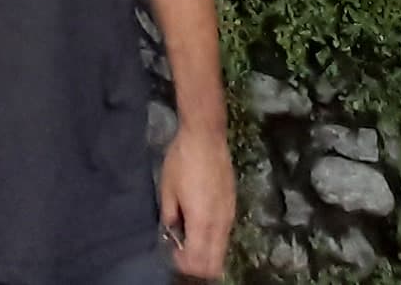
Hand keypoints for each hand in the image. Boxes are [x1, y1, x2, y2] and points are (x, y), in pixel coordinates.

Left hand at [158, 125, 234, 278]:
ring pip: (222, 250)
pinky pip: (225, 235)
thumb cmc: (182, 160)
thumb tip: (172, 232)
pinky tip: (199, 224)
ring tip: (188, 238)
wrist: (206, 136)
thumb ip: (170, 216)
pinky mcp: (232, 206)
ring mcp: (229, 215)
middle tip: (181, 252)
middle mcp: (219, 223)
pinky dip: (213, 240)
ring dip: (206, 253)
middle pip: (214, 264)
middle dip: (197, 266)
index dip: (183, 264)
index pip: (197, 261)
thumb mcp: (167, 188)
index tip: (172, 253)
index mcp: (201, 221)